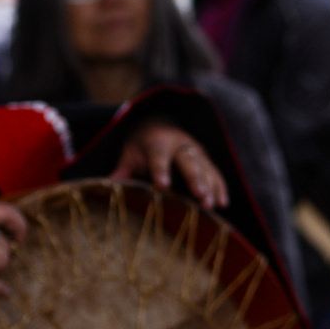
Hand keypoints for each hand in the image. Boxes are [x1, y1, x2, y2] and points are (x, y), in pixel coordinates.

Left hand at [110, 122, 227, 208]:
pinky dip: (220, 187)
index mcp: (158, 141)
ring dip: (210, 186)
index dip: (161, 171)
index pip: (159, 156)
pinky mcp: (206, 159)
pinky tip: (223, 203)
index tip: (162, 186)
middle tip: (199, 196)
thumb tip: (106, 186)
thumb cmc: (142, 145)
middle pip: (189, 161)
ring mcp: (196, 151)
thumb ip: (122, 169)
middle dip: (195, 179)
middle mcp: (181, 144)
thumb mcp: (130, 153)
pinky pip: (216, 173)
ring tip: (211, 205)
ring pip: (205, 168)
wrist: (161, 123)